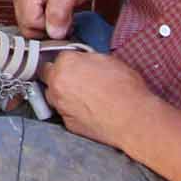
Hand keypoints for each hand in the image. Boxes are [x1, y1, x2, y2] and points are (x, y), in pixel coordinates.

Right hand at [10, 0, 98, 38]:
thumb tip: (53, 33)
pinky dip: (43, 22)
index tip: (63, 18)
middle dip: (47, 27)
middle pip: (26, 26)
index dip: (49, 26)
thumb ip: (60, 12)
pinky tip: (51, 14)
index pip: (30, 22)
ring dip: (45, 25)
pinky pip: (30, 22)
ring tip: (58, 14)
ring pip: (27, 26)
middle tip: (62, 17)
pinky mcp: (22, 2)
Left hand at [38, 51, 153, 150]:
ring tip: (83, 97)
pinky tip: (87, 111)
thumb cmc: (125, 90)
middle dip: (58, 76)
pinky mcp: (67, 123)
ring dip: (62, 94)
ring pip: (53, 96)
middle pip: (48, 75)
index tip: (74, 65)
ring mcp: (60, 105)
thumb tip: (84, 61)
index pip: (58, 57)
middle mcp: (57, 83)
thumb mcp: (108, 60)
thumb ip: (87, 58)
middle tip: (75, 79)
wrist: (132, 119)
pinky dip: (71, 111)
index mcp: (66, 63)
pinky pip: (64, 113)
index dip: (68, 62)